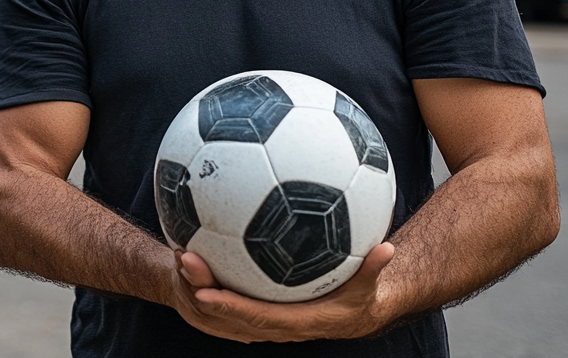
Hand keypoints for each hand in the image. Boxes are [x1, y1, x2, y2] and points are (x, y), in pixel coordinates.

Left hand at [164, 243, 395, 342]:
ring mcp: (264, 315)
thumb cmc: (359, 297)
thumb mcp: (368, 285)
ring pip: (226, 303)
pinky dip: (214, 275)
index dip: (230, 307)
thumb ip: (373, 269)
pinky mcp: (260, 304)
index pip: (255, 316)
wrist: (354, 315)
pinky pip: (232, 292)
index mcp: (294, 320)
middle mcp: (273, 322)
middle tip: (182, 259)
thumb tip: (386, 248)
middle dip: (202, 287)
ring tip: (180, 250)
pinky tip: (198, 245)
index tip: (205, 292)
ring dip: (200, 280)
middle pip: (230, 311)